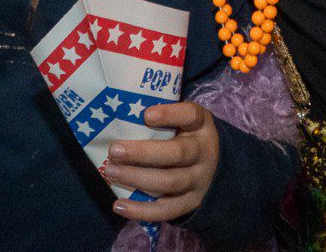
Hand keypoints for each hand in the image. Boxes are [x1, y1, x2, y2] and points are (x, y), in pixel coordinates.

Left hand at [103, 102, 220, 222]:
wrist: (215, 168)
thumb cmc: (186, 137)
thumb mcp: (183, 121)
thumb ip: (162, 118)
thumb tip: (121, 118)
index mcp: (201, 125)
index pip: (191, 116)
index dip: (170, 115)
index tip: (146, 115)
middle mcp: (204, 153)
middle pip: (177, 153)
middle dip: (143, 153)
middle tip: (114, 150)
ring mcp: (199, 181)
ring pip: (169, 182)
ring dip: (137, 178)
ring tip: (110, 172)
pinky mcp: (190, 203)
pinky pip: (166, 210)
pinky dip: (141, 210)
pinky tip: (119, 205)